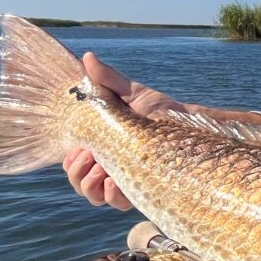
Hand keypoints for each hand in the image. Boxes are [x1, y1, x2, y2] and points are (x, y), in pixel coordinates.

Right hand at [63, 53, 185, 210]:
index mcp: (104, 145)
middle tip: (89, 158)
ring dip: (90, 185)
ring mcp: (126, 179)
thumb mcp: (133, 93)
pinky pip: (118, 203)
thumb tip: (88, 57)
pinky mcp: (143, 190)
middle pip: (79, 181)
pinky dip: (111, 195)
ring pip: (94, 195)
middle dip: (77, 173)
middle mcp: (111, 165)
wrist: (191, 126)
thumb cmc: (162, 110)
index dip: (70, 161)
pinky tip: (114, 182)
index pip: (74, 160)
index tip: (77, 150)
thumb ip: (108, 80)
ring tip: (101, 170)